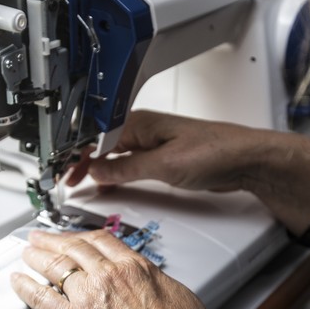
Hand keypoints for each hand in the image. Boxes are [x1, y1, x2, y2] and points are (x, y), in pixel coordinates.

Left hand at [10, 229, 239, 308]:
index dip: (83, 237)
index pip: (102, 242)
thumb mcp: (183, 301)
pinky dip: (26, 288)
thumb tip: (158, 289)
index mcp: (137, 269)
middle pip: (74, 248)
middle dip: (54, 241)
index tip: (74, 237)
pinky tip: (18, 282)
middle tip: (41, 238)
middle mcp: (110, 275)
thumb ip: (161, 288)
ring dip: (38, 258)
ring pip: (56, 267)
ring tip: (27, 254)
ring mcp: (89, 296)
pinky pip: (41, 297)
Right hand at [65, 110, 255, 191]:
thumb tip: (97, 170)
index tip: (63, 171)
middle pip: (100, 145)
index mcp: (139, 124)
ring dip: (96, 168)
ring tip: (80, 184)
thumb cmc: (215, 152)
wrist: (246, 160)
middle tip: (66, 181)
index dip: (75, 154)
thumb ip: (127, 168)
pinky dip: (114, 173)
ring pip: (114, 154)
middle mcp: (144, 130)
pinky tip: (108, 183)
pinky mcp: (163, 157)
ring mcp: (153, 143)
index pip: (95, 137)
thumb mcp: (164, 165)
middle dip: (80, 161)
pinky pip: (129, 163)